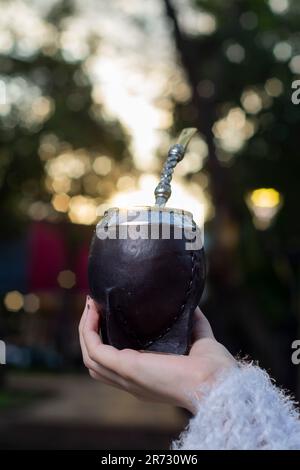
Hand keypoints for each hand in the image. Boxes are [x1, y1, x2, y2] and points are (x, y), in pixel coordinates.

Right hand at [79, 297, 235, 413]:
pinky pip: (94, 350)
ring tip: (90, 306)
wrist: (217, 381)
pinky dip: (89, 330)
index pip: (115, 362)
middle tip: (94, 306)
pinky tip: (93, 311)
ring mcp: (125, 376)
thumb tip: (191, 303)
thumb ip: (193, 323)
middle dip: (90, 332)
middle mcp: (131, 380)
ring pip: (90, 356)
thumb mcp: (198, 341)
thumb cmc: (213, 368)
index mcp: (145, 377)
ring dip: (86, 330)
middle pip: (96, 361)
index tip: (107, 313)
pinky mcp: (125, 367)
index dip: (106, 339)